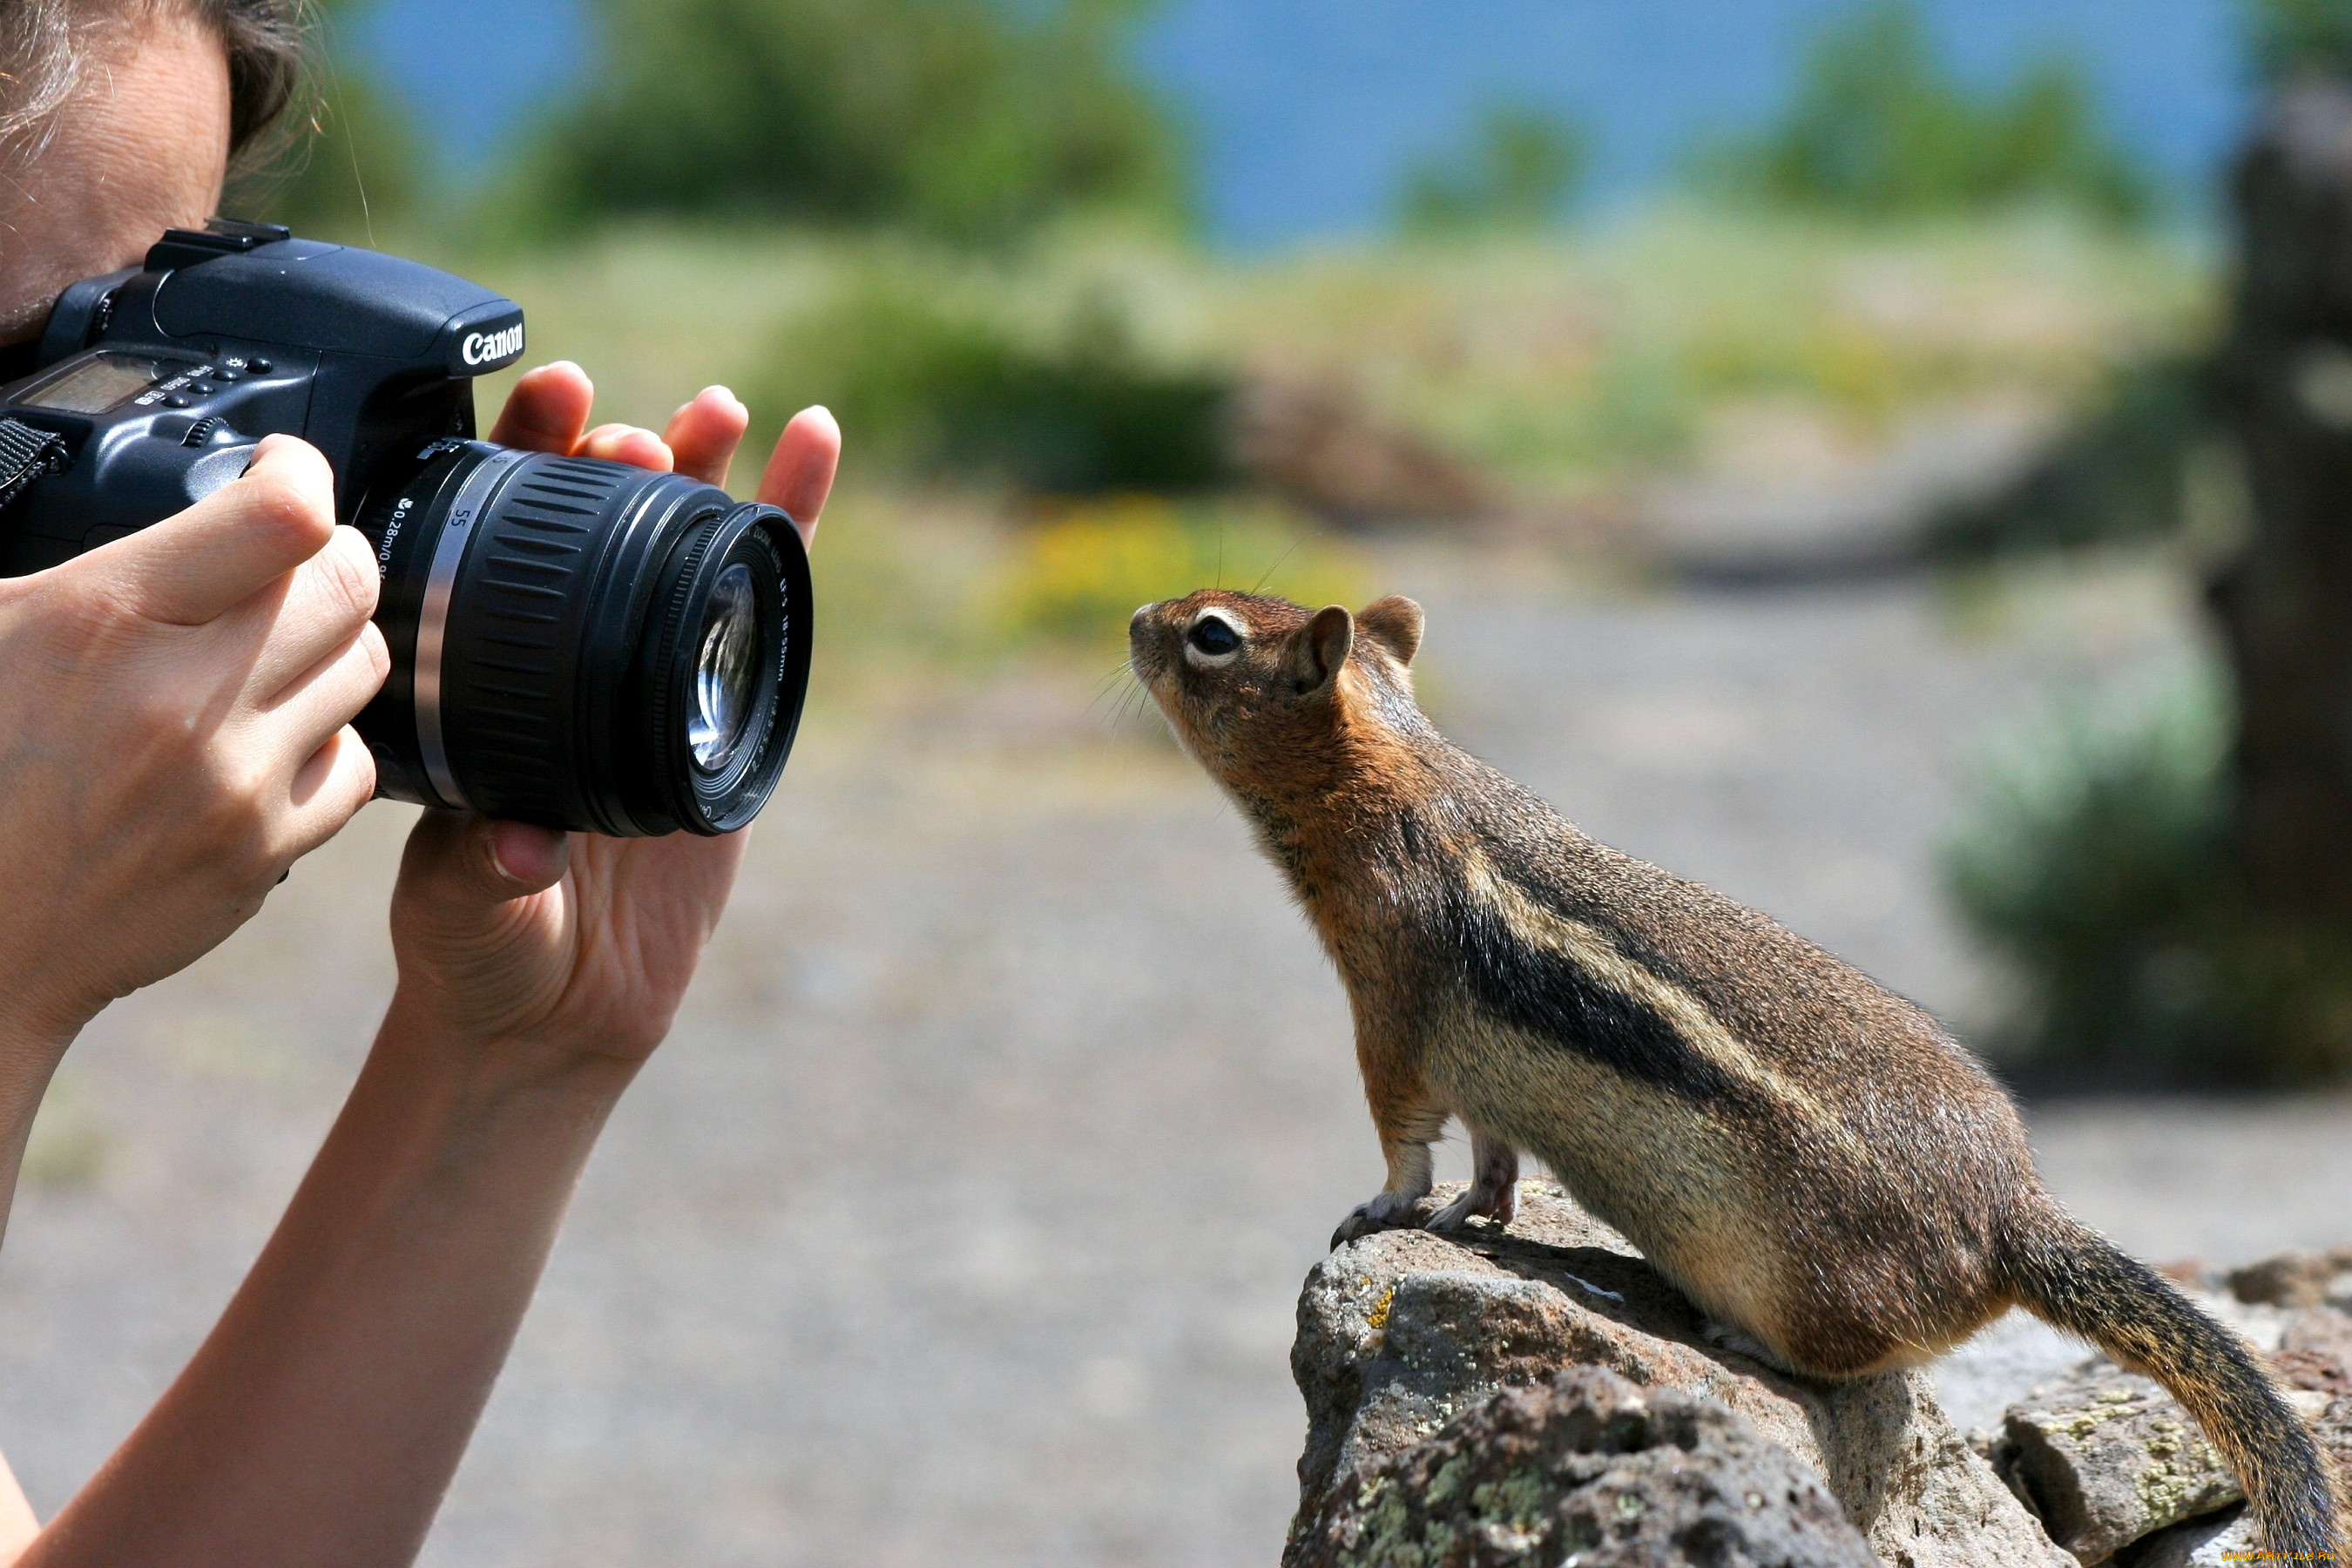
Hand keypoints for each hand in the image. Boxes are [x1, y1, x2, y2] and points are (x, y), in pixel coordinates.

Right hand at [0, 435, 383, 1050]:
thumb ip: (88, 567)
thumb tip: (176, 508)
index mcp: (103, 619)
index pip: (281, 518)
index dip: (299, 473)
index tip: (283, 469)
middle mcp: (183, 697)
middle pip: (351, 584)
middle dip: (330, 556)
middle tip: (292, 561)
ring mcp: (236, 781)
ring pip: (365, 667)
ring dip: (332, 646)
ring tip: (276, 650)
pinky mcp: (266, 849)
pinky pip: (356, 765)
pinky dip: (326, 743)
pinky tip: (271, 739)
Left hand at [387, 364, 838, 1071]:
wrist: (556, 1014)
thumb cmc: (480, 953)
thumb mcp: (458, 911)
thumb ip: (481, 877)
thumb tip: (519, 846)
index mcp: (478, 678)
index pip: (498, 530)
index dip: (525, 453)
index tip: (551, 404)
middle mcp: (561, 660)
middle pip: (596, 521)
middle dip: (622, 456)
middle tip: (642, 433)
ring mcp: (645, 677)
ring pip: (682, 548)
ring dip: (708, 470)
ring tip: (725, 409)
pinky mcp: (724, 710)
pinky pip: (762, 610)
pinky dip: (789, 529)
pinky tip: (814, 447)